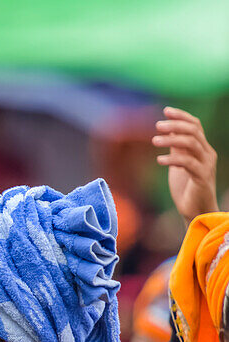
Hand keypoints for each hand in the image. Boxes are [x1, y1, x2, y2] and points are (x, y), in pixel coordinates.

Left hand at [154, 107, 218, 221]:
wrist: (195, 211)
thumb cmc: (186, 188)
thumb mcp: (179, 164)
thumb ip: (177, 149)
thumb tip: (170, 132)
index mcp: (202, 149)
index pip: (196, 126)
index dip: (182, 116)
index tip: (166, 111)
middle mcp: (207, 153)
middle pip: (194, 131)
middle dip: (175, 125)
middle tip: (157, 126)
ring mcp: (206, 164)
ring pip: (191, 143)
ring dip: (171, 140)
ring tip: (154, 140)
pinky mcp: (202, 177)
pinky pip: (188, 162)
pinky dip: (173, 158)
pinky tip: (159, 160)